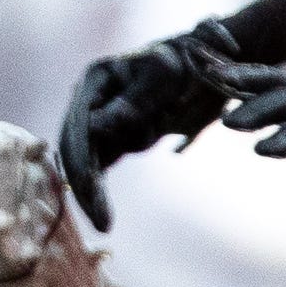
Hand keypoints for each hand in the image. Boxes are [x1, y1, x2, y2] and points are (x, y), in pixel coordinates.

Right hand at [57, 19, 246, 228]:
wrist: (210, 65)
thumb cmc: (189, 62)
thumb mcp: (163, 77)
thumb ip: (131, 103)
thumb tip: (95, 129)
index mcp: (95, 80)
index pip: (79, 126)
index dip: (83, 162)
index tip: (92, 193)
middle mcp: (90, 99)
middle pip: (75, 147)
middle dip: (85, 186)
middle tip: (99, 222)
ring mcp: (100, 118)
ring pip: (87, 161)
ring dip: (94, 191)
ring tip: (104, 224)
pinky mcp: (114, 135)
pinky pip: (101, 165)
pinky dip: (101, 188)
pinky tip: (104, 214)